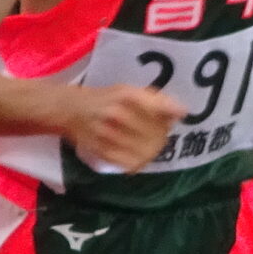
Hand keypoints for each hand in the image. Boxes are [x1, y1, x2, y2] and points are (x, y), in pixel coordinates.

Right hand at [69, 85, 184, 171]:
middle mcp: (118, 114)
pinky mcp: (102, 151)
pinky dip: (138, 162)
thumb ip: (154, 100)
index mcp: (126, 96)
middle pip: (155, 133)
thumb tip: (182, 112)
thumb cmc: (104, 98)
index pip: (159, 108)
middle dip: (162, 136)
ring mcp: (109, 134)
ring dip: (152, 150)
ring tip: (150, 146)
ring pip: (144, 151)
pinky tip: (139, 157)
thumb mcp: (127, 90)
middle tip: (161, 135)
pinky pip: (130, 163)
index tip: (179, 116)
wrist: (70, 109)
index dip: (172, 115)